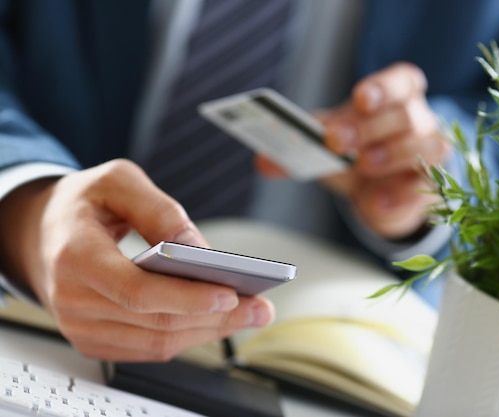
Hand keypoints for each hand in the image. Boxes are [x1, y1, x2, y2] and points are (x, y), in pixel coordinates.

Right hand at [0, 159, 273, 360]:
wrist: (41, 233)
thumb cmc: (83, 204)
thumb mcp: (117, 181)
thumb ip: (159, 210)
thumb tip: (199, 248)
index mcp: (75, 256)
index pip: (138, 291)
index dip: (188, 297)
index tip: (231, 294)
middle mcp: (73, 299)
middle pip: (156, 322)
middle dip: (216, 318)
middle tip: (259, 308)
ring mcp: (81, 326)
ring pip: (157, 342)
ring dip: (209, 332)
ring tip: (248, 315)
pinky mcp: (93, 339)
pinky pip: (148, 348)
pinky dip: (187, 337)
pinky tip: (215, 322)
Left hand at [257, 62, 449, 239]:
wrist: (378, 192)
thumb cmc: (355, 154)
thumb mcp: (327, 145)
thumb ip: (298, 148)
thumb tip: (262, 161)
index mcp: (394, 98)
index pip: (402, 81)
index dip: (384, 87)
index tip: (360, 98)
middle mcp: (418, 121)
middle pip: (406, 114)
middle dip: (369, 127)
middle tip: (335, 140)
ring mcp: (429, 153)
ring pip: (429, 145)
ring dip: (393, 153)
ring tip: (363, 165)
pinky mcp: (428, 187)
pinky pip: (423, 188)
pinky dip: (399, 195)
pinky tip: (376, 202)